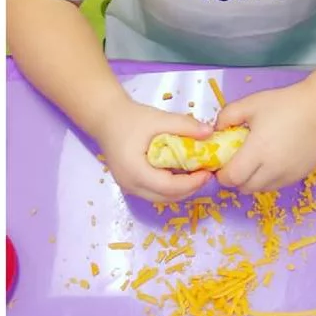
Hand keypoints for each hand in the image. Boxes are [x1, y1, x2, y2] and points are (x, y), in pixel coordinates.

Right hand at [95, 97, 212, 202]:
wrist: (105, 117)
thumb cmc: (130, 117)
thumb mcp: (159, 118)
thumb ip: (184, 125)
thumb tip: (209, 133)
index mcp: (135, 171)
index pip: (168, 186)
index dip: (191, 183)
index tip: (207, 173)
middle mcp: (130, 184)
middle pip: (166, 197)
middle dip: (189, 189)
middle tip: (206, 174)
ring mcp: (128, 187)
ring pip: (161, 197)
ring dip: (181, 190)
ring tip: (197, 174)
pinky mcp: (130, 184)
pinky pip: (154, 192)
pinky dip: (170, 187)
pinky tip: (181, 173)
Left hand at [215, 80, 315, 193]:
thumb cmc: (284, 105)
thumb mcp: (250, 104)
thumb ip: (226, 117)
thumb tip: (215, 132)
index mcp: (258, 151)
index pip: (232, 178)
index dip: (222, 174)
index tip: (221, 164)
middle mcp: (273, 169)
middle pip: (244, 188)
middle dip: (236, 179)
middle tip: (236, 162)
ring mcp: (287, 175)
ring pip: (261, 189)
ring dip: (252, 181)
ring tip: (254, 161)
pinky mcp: (298, 176)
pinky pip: (276, 185)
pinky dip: (268, 178)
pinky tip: (271, 160)